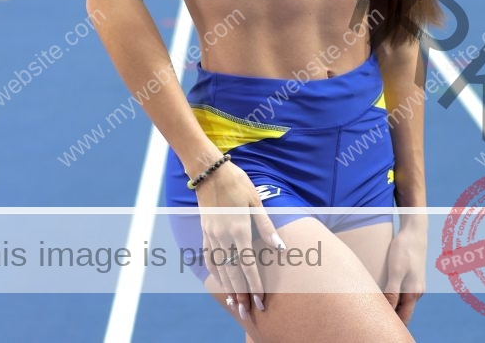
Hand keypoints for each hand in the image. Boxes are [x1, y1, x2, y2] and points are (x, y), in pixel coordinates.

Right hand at [195, 161, 285, 319]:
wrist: (210, 172)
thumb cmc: (237, 183)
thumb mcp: (255, 201)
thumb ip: (265, 226)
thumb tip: (279, 246)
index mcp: (239, 230)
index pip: (248, 265)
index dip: (255, 285)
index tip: (261, 300)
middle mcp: (224, 237)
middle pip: (233, 272)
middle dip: (241, 294)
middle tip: (248, 312)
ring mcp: (212, 236)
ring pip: (220, 268)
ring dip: (228, 287)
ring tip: (235, 303)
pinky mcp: (205, 232)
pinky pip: (209, 258)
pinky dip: (215, 272)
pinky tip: (220, 280)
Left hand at [383, 225, 426, 325]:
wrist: (414, 230)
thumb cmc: (404, 249)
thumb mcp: (396, 270)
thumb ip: (392, 292)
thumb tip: (388, 311)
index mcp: (414, 293)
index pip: (404, 318)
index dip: (392, 325)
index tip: (378, 326)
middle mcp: (417, 292)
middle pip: (404, 312)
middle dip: (391, 317)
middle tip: (374, 320)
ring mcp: (416, 284)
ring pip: (403, 302)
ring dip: (393, 306)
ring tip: (377, 308)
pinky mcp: (413, 276)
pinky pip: (404, 292)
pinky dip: (395, 296)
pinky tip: (385, 293)